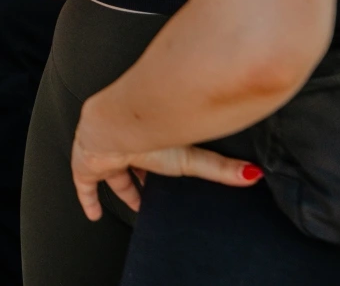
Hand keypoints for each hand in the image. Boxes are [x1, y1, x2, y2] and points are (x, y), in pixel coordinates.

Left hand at [71, 110, 259, 221]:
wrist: (113, 126)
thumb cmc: (151, 136)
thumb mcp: (190, 159)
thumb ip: (222, 169)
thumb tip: (255, 174)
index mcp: (150, 141)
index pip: (159, 158)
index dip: (165, 170)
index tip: (171, 182)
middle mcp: (127, 146)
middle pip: (135, 166)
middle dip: (143, 180)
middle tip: (151, 197)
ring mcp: (104, 153)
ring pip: (113, 173)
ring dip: (122, 187)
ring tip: (133, 205)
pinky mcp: (86, 165)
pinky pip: (84, 185)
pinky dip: (88, 200)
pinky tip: (93, 214)